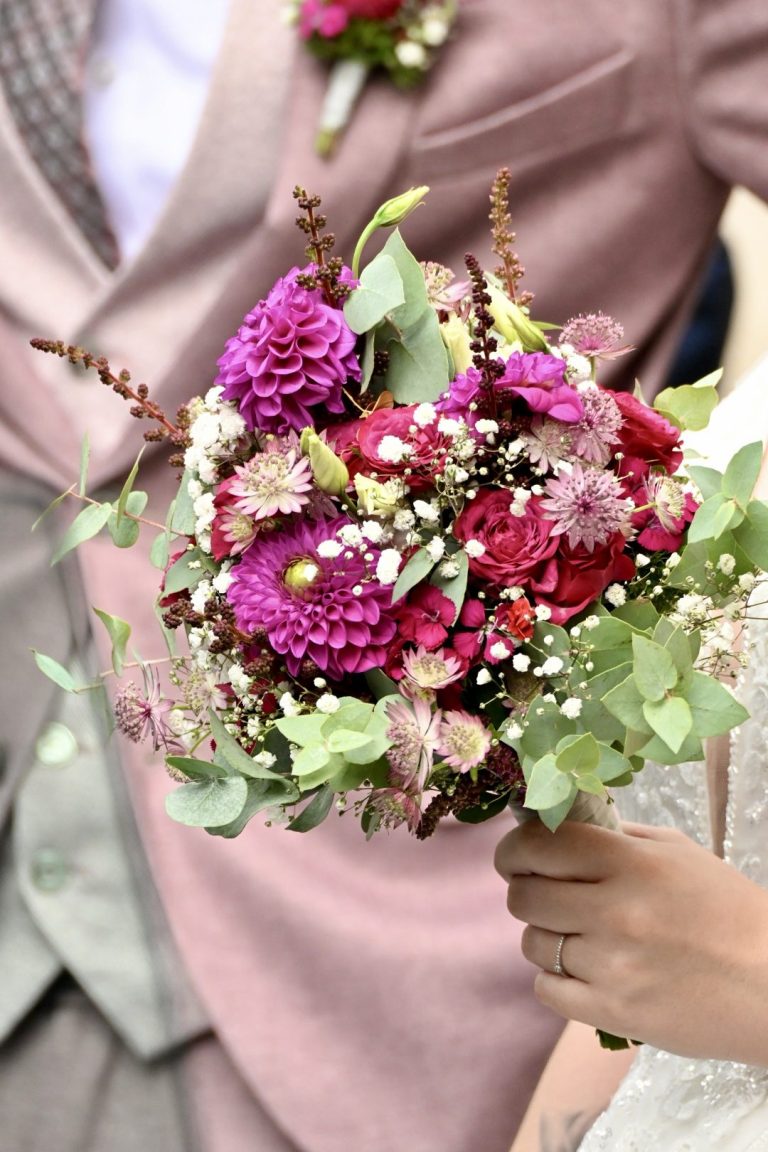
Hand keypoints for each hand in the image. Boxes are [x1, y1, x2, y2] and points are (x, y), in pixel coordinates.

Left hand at [494, 819, 767, 1063]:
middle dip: (525, 891)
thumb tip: (557, 823)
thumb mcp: (677, 852)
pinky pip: (546, 990)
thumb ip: (616, 834)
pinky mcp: (613, 1012)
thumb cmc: (727, 911)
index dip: (515, 849)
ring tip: (577, 935)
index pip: (539, 845)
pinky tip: (582, 971)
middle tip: (545, 894)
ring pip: (532, 943)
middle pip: (524, 896)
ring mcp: (612, 966)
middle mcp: (616, 911)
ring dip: (545, 936)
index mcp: (633, 863)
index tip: (517, 856)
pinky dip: (555, 980)